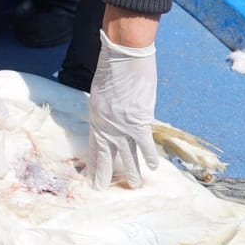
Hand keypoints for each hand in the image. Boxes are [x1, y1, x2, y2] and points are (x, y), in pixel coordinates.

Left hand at [87, 30, 156, 188]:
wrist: (124, 57)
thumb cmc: (112, 66)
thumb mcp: (101, 90)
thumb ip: (107, 106)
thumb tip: (116, 113)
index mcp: (95, 117)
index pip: (93, 146)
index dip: (93, 161)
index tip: (90, 175)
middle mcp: (106, 126)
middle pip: (105, 155)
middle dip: (103, 173)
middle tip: (101, 188)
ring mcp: (121, 126)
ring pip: (126, 155)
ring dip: (131, 172)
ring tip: (133, 186)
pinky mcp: (138, 122)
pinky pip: (145, 144)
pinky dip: (150, 156)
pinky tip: (153, 167)